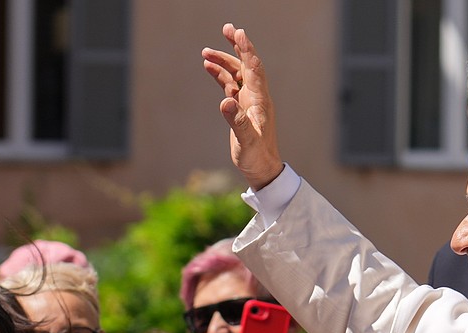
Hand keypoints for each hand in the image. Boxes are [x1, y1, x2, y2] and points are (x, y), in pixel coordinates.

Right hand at [202, 24, 283, 189]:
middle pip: (247, 65)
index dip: (246, 50)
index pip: (254, 69)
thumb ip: (237, 121)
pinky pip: (230, 85)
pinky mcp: (240, 108)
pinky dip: (220, 75)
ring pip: (236, 74)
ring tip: (205, 51)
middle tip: (227, 28)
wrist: (262, 169)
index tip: (238, 33)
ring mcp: (248, 101)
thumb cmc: (257, 157)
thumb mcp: (247, 142)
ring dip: (223, 61)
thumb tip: (225, 101)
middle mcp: (256, 97)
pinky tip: (209, 67)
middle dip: (237, 46)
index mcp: (260, 101)